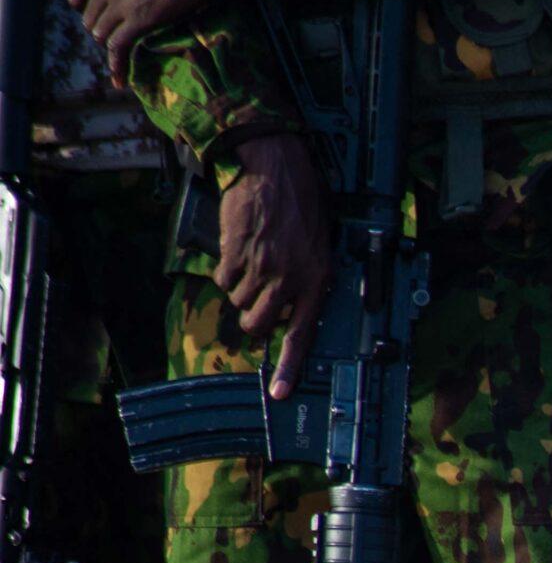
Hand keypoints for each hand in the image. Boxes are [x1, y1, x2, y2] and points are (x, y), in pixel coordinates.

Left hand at [67, 0, 238, 85]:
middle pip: (90, 18)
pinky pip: (118, 47)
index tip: (100, 19)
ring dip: (111, 46)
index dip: (87, 12)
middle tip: (120, 39)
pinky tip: (119, 80)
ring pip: (100, 34)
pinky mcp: (140, 18)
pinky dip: (117, 66)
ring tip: (124, 55)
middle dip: (103, 31)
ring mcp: (121, 0)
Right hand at [217, 135, 332, 397]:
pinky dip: (226, 268)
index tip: (277, 393)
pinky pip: (222, 278)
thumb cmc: (303, 207)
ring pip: (238, 302)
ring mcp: (262, 268)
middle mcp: (291, 280)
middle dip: (252, 317)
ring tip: (253, 260)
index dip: (288, 367)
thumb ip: (306, 283)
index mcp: (318, 282)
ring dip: (240, 287)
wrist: (277, 169)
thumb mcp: (319, 249)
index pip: (302, 336)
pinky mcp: (236, 254)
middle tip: (255, 298)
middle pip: (259, 325)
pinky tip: (239, 248)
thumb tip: (289, 315)